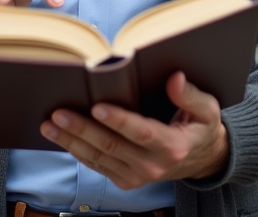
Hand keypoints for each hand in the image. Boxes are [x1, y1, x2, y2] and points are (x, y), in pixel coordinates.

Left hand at [40, 71, 229, 188]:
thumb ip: (190, 95)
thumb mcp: (207, 109)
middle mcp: (152, 165)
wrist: (202, 159)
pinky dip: (77, 151)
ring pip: (98, 158)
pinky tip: (61, 137)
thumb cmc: (201, 128)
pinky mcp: (126, 180)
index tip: (97, 107)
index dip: (118, 120)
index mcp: (172, 146)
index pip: (141, 132)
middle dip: (82, 129)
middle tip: (59, 112)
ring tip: (50, 124)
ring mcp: (137, 176)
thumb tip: (174, 78)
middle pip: (111, 146)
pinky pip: (97, 166)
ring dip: (71, 141)